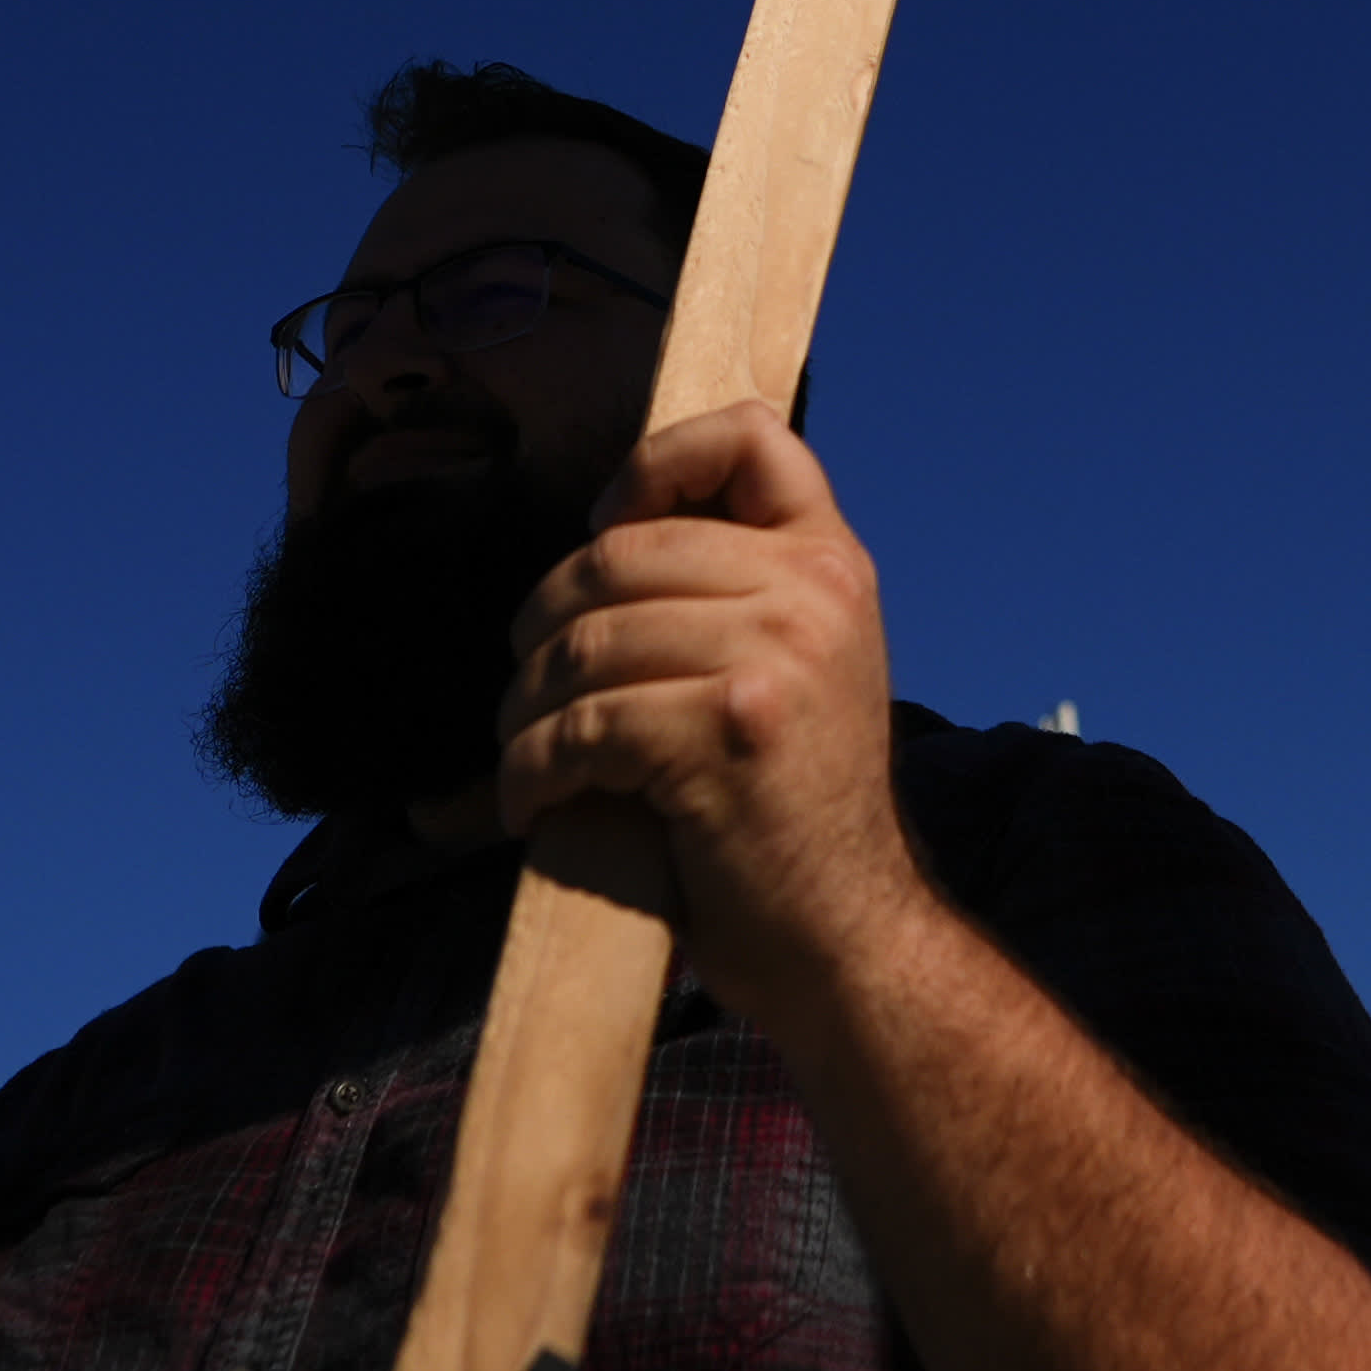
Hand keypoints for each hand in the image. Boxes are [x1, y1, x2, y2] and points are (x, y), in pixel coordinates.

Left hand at [496, 400, 922, 1019]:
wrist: (847, 935)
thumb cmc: (795, 813)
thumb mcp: (799, 670)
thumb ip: (734, 597)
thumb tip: (590, 537)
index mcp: (833, 564)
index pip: (752, 435)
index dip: (657, 462)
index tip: (607, 529)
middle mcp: (815, 592)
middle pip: (621, 551)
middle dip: (544, 626)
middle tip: (530, 694)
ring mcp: (778, 659)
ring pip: (584, 644)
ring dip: (523, 712)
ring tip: (524, 758)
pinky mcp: (727, 734)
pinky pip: (579, 725)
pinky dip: (531, 770)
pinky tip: (533, 804)